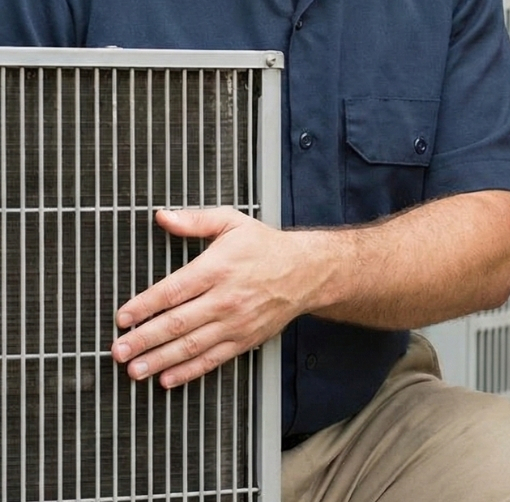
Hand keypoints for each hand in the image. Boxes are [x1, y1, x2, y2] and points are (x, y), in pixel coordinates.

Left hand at [112, 207, 316, 387]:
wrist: (306, 271)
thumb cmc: (266, 247)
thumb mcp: (233, 223)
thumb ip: (195, 220)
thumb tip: (163, 216)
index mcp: (218, 268)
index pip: (174, 290)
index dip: (145, 305)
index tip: (123, 316)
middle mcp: (225, 298)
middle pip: (177, 323)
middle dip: (144, 338)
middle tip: (119, 349)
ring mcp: (235, 322)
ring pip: (191, 346)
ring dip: (159, 360)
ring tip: (135, 369)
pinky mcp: (244, 340)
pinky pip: (212, 360)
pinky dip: (188, 372)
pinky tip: (167, 378)